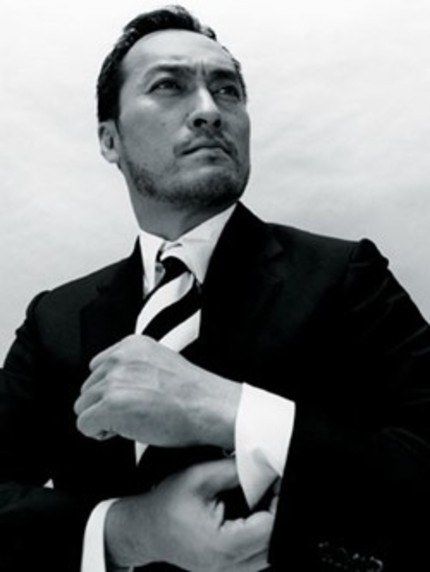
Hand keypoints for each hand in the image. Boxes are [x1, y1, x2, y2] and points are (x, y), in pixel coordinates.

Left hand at [74, 335, 241, 448]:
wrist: (208, 407)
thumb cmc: (192, 394)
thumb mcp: (160, 362)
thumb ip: (133, 366)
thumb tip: (114, 384)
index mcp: (131, 345)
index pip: (98, 367)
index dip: (110, 388)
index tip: (126, 398)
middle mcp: (119, 359)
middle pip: (88, 388)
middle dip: (104, 404)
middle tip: (131, 413)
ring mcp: (113, 381)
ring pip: (83, 406)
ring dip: (101, 417)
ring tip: (129, 421)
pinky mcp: (110, 405)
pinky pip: (84, 424)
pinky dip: (98, 432)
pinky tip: (121, 431)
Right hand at [105, 458, 274, 570]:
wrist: (144, 528)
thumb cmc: (167, 503)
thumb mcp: (199, 477)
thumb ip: (232, 471)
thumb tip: (261, 463)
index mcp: (222, 545)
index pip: (268, 529)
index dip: (279, 504)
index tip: (280, 482)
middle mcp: (228, 566)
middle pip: (272, 544)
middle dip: (278, 515)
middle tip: (277, 489)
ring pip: (266, 554)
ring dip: (270, 527)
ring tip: (267, 500)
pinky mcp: (226, 569)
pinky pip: (255, 557)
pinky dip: (260, 537)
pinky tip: (255, 514)